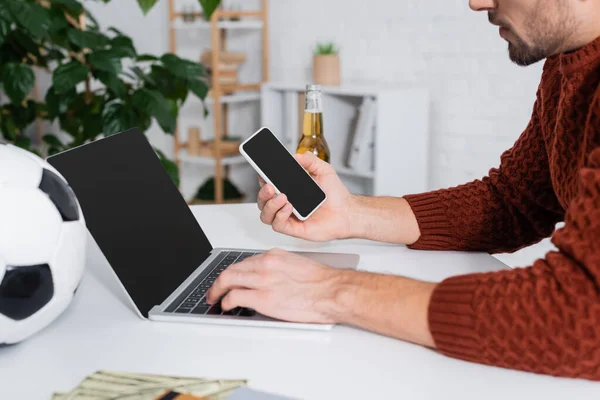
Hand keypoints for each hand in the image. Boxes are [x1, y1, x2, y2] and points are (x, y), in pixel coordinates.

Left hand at [206, 249, 341, 323]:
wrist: (332, 291)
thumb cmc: (322, 282)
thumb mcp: (297, 266)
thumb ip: (279, 269)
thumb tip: (270, 280)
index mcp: (274, 255)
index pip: (245, 261)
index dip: (234, 272)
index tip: (230, 279)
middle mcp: (265, 264)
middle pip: (231, 269)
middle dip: (219, 281)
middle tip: (214, 290)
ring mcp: (262, 280)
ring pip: (227, 280)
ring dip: (216, 290)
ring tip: (214, 299)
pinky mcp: (263, 298)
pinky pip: (234, 298)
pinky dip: (226, 302)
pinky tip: (226, 307)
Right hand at [257, 152, 354, 241]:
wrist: (347, 212)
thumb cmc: (336, 195)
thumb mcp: (324, 170)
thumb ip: (310, 161)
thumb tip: (296, 156)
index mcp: (290, 189)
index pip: (268, 185)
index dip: (262, 180)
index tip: (262, 173)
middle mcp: (286, 203)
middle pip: (263, 201)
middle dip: (262, 193)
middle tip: (270, 186)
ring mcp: (288, 216)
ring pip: (266, 215)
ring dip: (269, 205)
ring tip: (282, 197)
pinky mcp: (293, 229)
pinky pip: (277, 225)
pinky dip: (280, 216)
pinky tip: (289, 208)